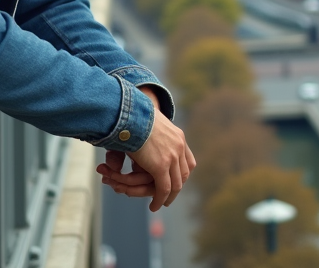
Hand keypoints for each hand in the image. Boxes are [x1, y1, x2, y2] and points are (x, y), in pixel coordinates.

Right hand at [96, 86, 195, 211]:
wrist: (130, 112)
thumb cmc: (132, 116)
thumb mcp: (146, 127)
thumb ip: (147, 139)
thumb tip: (142, 143)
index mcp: (178, 135)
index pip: (188, 160)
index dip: (182, 173)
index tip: (176, 180)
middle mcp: (179, 146)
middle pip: (184, 173)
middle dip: (177, 186)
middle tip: (169, 196)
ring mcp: (172, 157)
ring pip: (175, 184)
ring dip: (169, 196)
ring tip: (162, 203)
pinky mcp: (160, 167)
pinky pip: (163, 189)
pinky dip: (160, 200)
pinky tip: (154, 206)